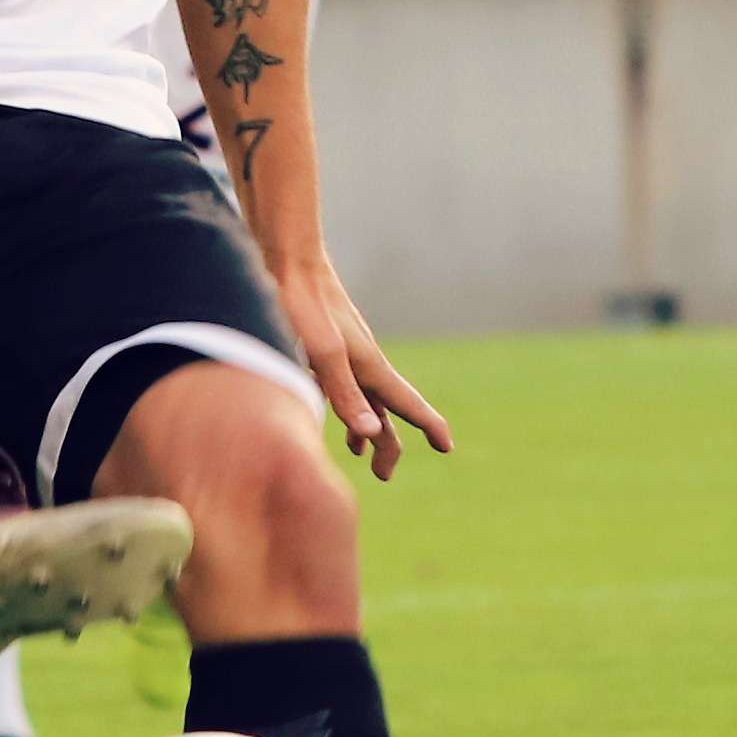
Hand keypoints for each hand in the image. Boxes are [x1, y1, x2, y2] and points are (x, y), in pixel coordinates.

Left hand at [271, 255, 449, 481]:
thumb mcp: (321, 354)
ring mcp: (348, 354)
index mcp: (370, 366)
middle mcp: (364, 362)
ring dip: (367, 427)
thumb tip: (371, 433)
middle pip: (386, 411)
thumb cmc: (303, 306)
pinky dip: (347, 406)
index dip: (430, 426)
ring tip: (359, 453)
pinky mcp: (328, 346)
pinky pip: (346, 385)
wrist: (289, 260)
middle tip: (383, 476)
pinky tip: (329, 410)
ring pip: (366, 399)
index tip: (447, 447)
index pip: (409, 404)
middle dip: (389, 444)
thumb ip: (344, 394)